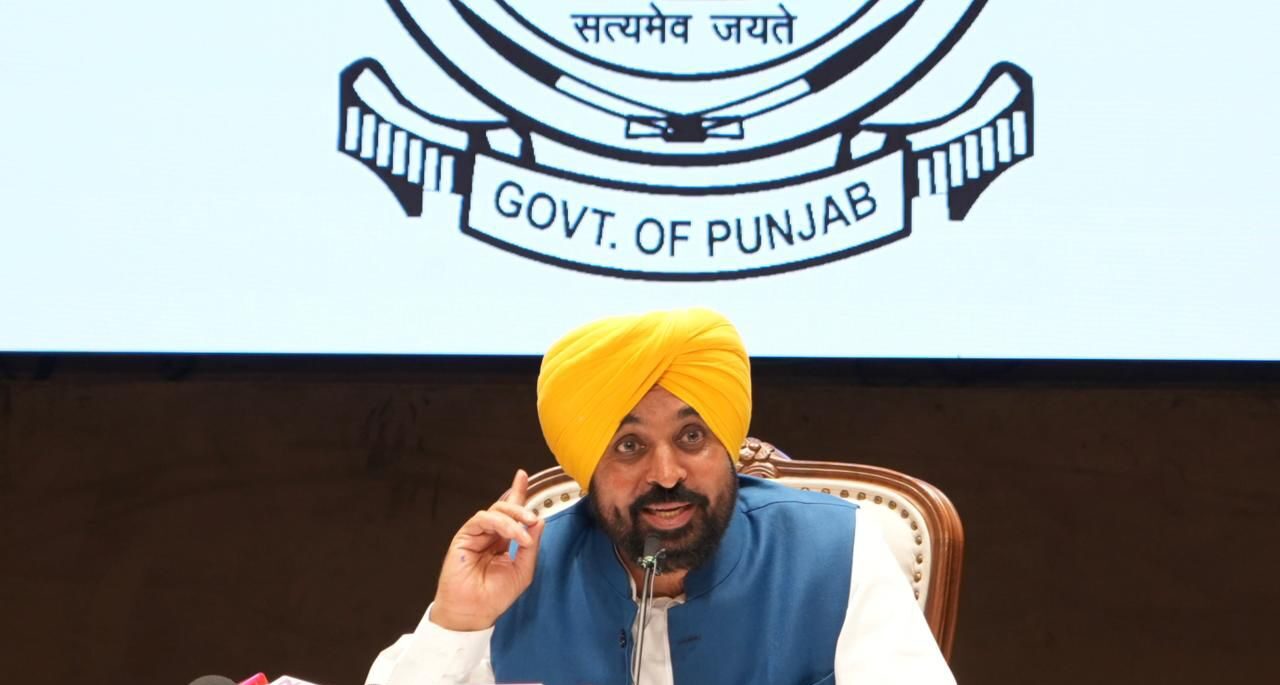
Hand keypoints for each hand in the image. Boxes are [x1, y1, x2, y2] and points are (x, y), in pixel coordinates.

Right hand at [429, 469, 545, 630]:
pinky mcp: (465, 536)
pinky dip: (502, 524)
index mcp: (502, 542)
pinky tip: (514, 535)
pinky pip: (483, 519)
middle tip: (533, 517)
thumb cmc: (495, 596)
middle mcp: (489, 535)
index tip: (522, 476)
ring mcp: (476, 535)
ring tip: (525, 531)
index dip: (517, 493)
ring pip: (495, 511)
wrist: (474, 612)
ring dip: (514, 517)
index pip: (511, 514)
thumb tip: (539, 521)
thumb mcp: (523, 571)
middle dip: (521, 507)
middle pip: (504, 508)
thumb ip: (531, 546)